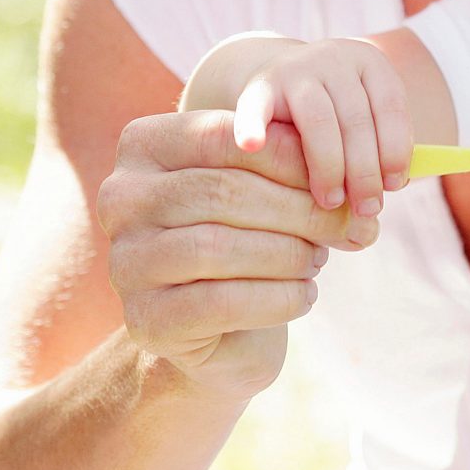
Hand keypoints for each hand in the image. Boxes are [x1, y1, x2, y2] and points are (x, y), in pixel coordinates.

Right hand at [94, 107, 378, 399]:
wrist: (218, 332)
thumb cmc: (247, 240)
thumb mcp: (266, 190)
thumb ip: (294, 169)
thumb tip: (350, 180)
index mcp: (142, 146)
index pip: (223, 138)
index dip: (290, 159)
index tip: (341, 184)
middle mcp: (119, 198)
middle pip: (221, 192)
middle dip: (299, 210)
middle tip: (350, 227)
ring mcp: (125, 261)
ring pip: (217, 247)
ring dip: (288, 254)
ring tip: (319, 260)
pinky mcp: (145, 320)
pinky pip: (221, 303)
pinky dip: (278, 299)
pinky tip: (305, 296)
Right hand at [227, 38, 413, 219]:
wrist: (276, 82)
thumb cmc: (332, 114)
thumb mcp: (361, 119)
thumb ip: (380, 146)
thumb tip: (396, 185)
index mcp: (369, 62)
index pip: (391, 106)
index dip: (396, 150)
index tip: (394, 187)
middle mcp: (333, 57)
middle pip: (356, 119)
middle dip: (365, 171)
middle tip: (366, 208)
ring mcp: (294, 68)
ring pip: (318, 121)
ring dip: (329, 168)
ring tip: (331, 202)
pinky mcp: (258, 85)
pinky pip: (255, 109)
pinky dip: (252, 127)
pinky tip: (251, 147)